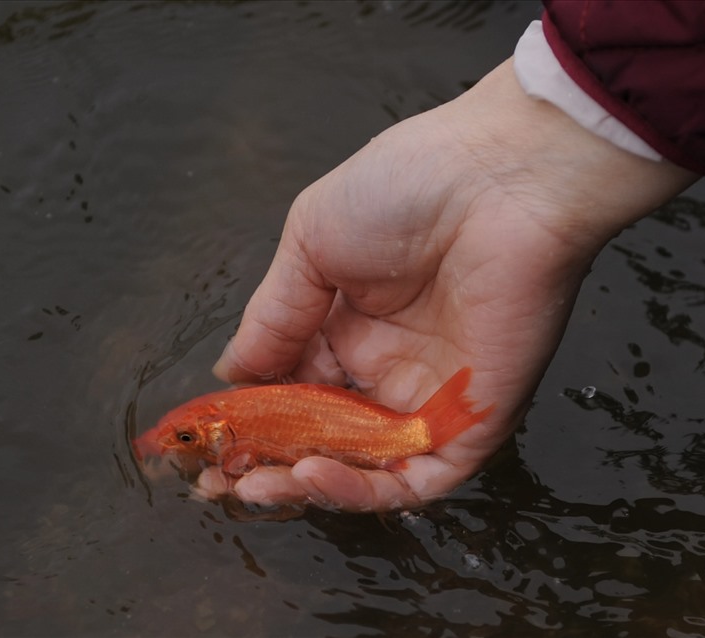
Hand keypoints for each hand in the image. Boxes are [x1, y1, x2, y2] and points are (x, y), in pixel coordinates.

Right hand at [206, 59, 696, 511]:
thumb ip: (273, 318)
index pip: (292, 390)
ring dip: (304, 486)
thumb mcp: (311, 243)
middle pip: (321, 437)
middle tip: (215, 482)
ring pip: (362, 469)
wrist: (500, 177)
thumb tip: (230, 376)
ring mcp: (429, 398)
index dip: (248, 420)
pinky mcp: (471, 423)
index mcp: (349, 323)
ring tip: (250, 486)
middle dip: (265, 464)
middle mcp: (388, 367)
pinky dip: (362, 490)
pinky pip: (415, 479)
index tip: (203, 442)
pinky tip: (310, 474)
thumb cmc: (408, 186)